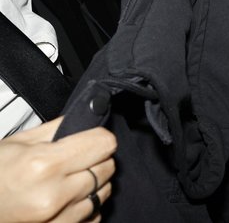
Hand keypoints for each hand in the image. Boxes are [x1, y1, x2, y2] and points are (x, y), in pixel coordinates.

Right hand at [0, 118, 116, 222]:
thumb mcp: (18, 144)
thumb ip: (58, 129)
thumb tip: (87, 119)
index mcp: (44, 165)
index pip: (103, 144)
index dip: (98, 138)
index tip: (91, 138)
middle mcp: (55, 195)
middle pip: (107, 167)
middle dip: (95, 160)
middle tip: (74, 160)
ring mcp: (60, 220)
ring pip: (104, 192)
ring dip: (92, 184)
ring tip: (66, 182)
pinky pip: (94, 215)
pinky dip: (86, 207)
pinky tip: (65, 201)